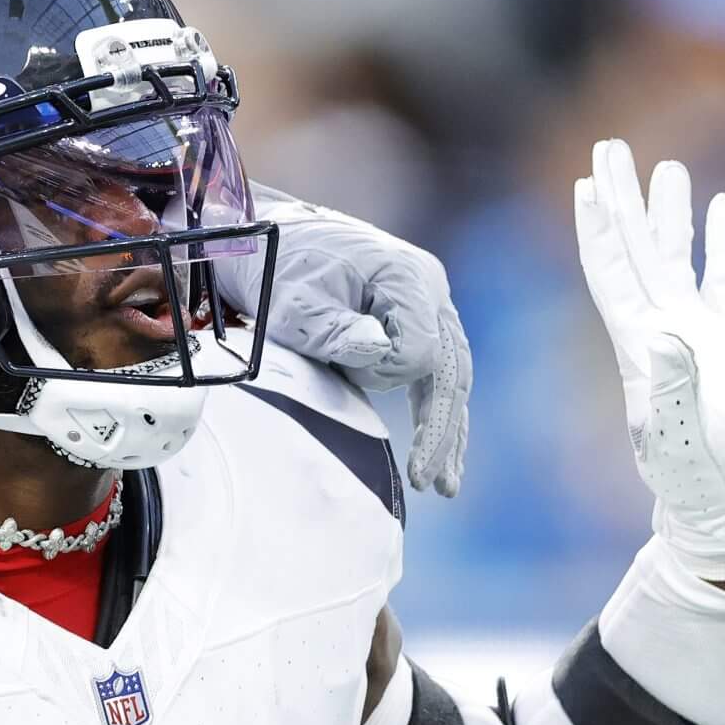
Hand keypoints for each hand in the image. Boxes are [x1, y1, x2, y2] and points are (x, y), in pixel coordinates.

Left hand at [222, 185, 472, 495]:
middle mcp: (429, 289)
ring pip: (452, 375)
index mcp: (407, 278)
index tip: (347, 369)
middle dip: (441, 428)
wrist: (272, 239)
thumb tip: (379, 354)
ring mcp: (427, 305)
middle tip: (429, 482)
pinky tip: (441, 456)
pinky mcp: (416, 320)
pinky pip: (437, 372)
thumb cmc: (279, 269)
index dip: (389, 373)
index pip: (422, 350)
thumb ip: (336, 331)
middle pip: (451, 369)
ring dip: (447, 429)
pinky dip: (437, 412)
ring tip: (443, 485)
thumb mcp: (294, 304)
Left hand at [573, 140, 724, 584]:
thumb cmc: (702, 480)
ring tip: (665, 165)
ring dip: (669, 213)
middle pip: (637, 251)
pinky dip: (722, 242)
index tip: (585, 184)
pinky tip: (724, 206)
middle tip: (610, 147)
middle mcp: (662, 330)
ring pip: (678, 257)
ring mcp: (697, 333)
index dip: (598, 228)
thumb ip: (675, 384)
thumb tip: (664, 335)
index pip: (612, 273)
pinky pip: (724, 279)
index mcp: (641, 347)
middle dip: (623, 200)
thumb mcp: (683, 435)